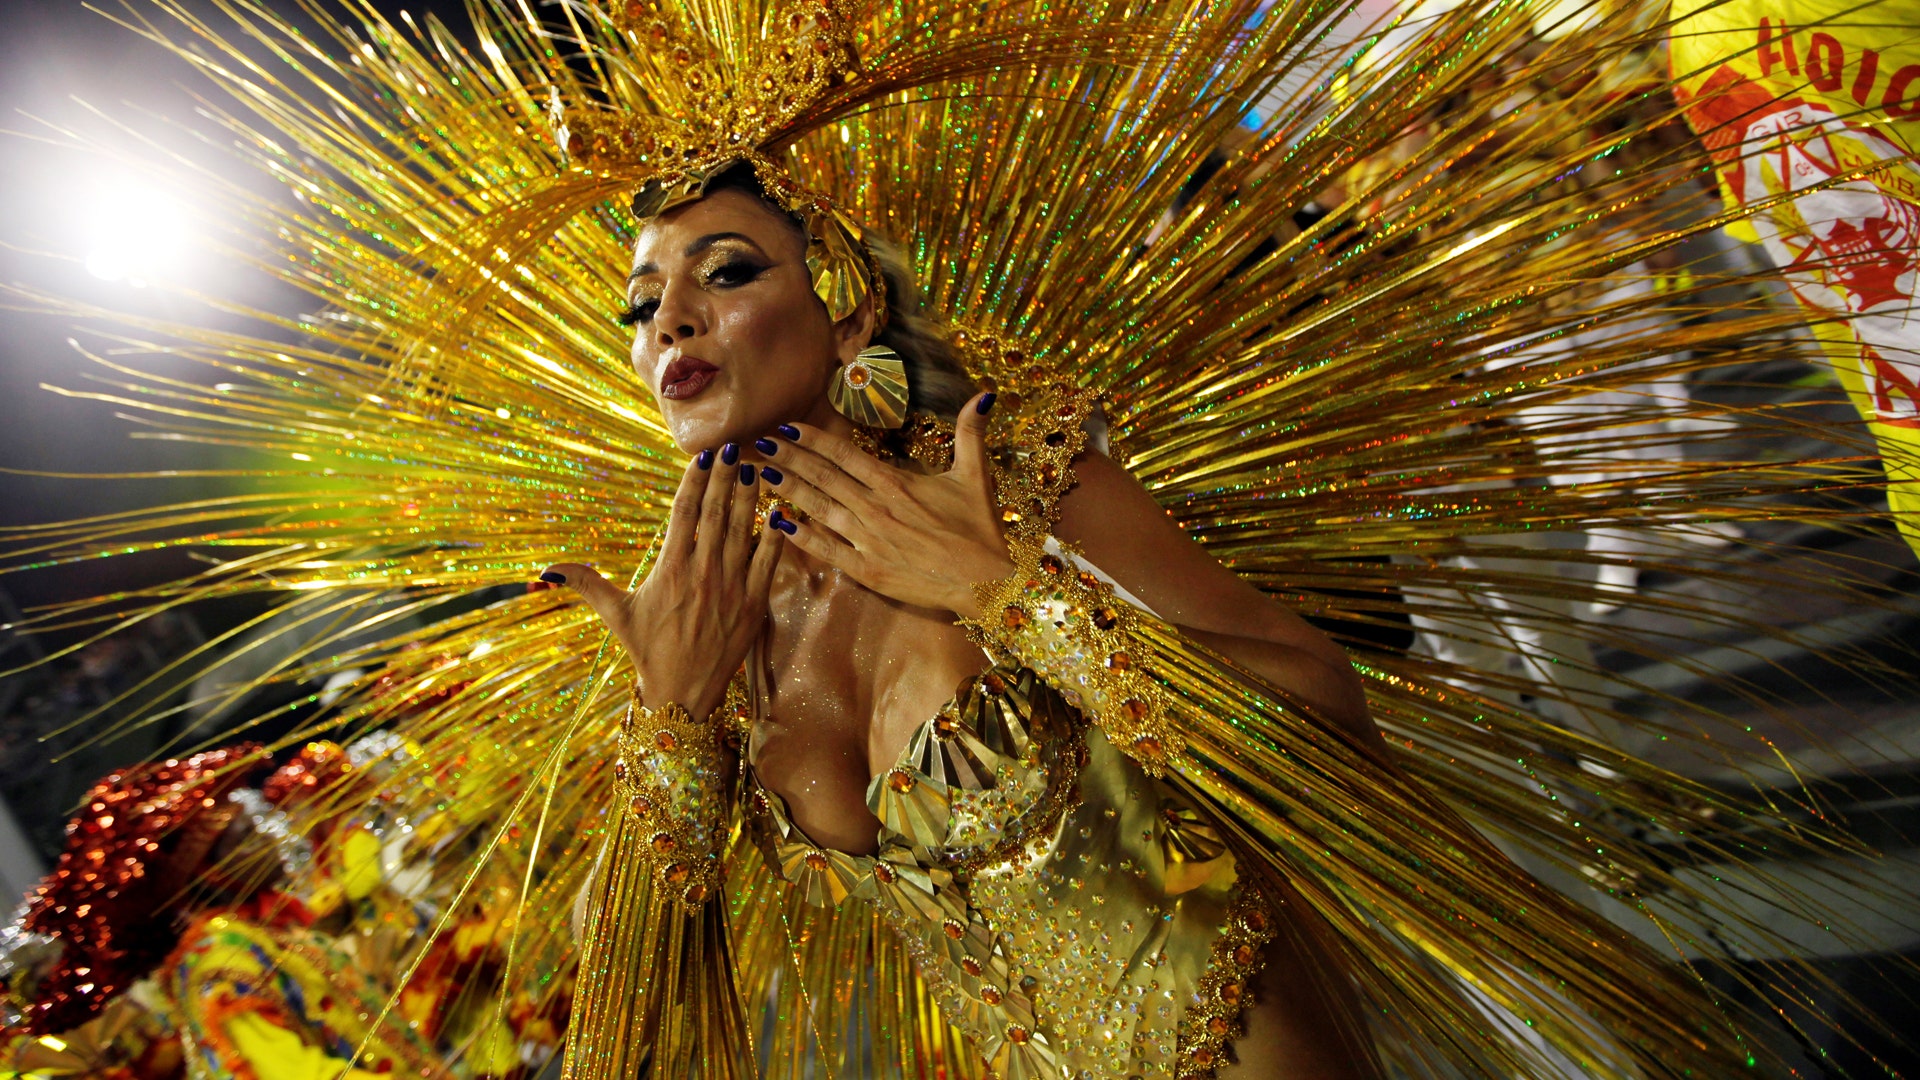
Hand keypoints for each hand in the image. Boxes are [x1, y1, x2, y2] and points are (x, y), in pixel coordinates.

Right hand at [539, 448, 784, 717]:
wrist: (683, 693)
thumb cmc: (648, 651)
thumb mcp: (616, 614)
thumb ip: (585, 584)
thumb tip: (547, 569)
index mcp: (670, 569)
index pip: (684, 514)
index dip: (694, 481)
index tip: (701, 456)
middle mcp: (702, 573)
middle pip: (716, 513)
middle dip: (724, 477)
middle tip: (731, 446)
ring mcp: (731, 587)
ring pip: (742, 531)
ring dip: (749, 497)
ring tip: (753, 467)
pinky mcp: (753, 603)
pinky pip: (768, 562)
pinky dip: (775, 535)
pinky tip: (780, 511)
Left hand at [758, 393, 1012, 616]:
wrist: (987, 583)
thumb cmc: (981, 530)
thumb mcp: (976, 476)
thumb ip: (971, 434)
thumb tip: (986, 394)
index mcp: (897, 483)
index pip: (845, 455)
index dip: (813, 440)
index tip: (787, 428)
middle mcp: (876, 508)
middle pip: (823, 477)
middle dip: (788, 458)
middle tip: (758, 443)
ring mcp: (869, 540)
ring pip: (819, 509)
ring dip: (789, 489)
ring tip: (762, 474)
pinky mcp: (868, 571)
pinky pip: (828, 549)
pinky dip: (802, 536)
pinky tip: (779, 523)